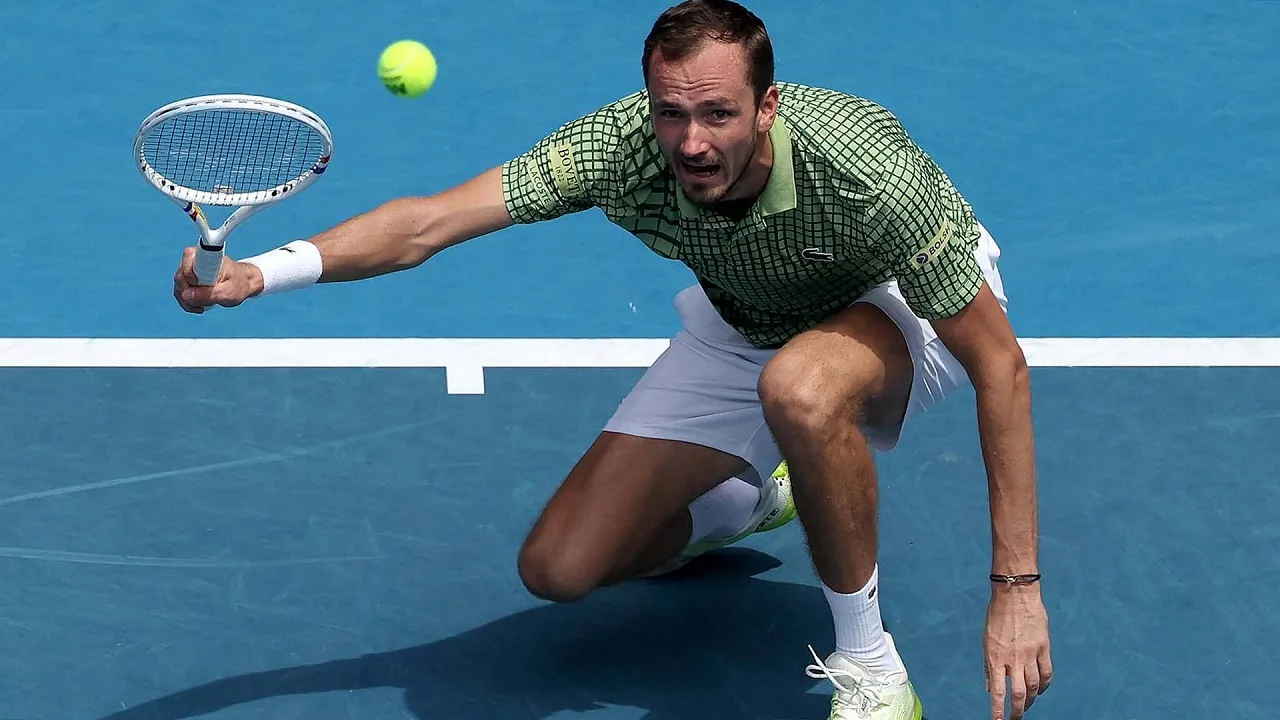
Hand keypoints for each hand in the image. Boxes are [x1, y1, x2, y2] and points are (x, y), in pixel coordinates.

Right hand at [173, 247, 263, 313]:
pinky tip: (199, 307)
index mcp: (208, 257)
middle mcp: (196, 260)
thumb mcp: (228, 292)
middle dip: (189, 293)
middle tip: (205, 302)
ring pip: (179, 286)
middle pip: (180, 276)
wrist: (243, 284)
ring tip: (205, 305)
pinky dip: (187, 302)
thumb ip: (208, 294)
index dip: (188, 271)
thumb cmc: (238, 284)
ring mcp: (190, 270)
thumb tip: (186, 295)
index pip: (189, 256)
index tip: (196, 282)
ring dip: (188, 300)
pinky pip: (181, 291)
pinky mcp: (189, 279)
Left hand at [984, 583, 1051, 719]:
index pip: (998, 690)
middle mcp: (1014, 658)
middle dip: (1017, 710)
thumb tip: (990, 687)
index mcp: (996, 656)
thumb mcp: (986, 640)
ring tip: (1027, 705)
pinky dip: (1045, 685)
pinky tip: (1041, 690)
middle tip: (1015, 718)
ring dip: (1031, 699)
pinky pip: (1047, 673)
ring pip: (1034, 686)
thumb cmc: (997, 615)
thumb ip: (989, 665)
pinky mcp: (1044, 648)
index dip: (998, 709)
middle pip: (1019, 693)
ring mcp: (1031, 654)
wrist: (1016, 594)